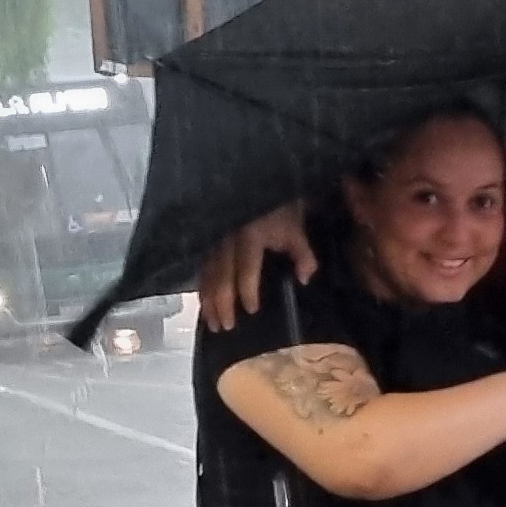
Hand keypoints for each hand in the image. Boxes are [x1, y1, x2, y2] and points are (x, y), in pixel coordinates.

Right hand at [197, 202, 316, 329]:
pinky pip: (201, 265)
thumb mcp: (296, 227)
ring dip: (207, 299)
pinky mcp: (209, 238)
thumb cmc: (279, 205)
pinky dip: (201, 285)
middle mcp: (228, 239)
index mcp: (250, 236)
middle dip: (221, 304)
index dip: (247, 291)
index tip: (251, 310)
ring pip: (206, 273)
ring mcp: (215, 238)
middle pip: (220, 276)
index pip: (246, 269)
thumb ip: (302, 254)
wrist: (257, 178)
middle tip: (224, 327)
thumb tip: (305, 278)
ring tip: (210, 322)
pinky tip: (202, 300)